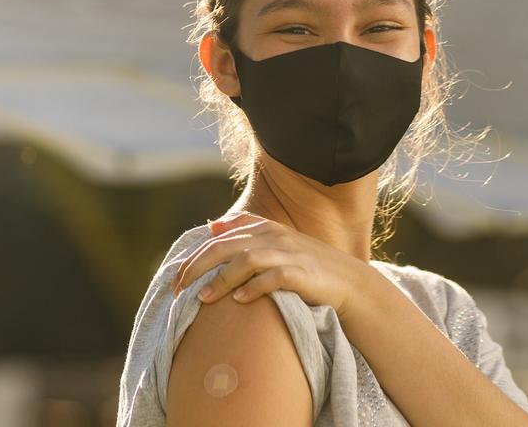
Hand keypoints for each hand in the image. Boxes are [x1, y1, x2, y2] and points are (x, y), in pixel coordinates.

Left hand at [170, 211, 366, 318]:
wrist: (350, 282)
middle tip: (179, 287)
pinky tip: (239, 301)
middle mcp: (275, 238)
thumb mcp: (277, 243)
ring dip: (221, 279)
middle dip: (198, 265)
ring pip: (246, 260)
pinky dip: (253, 288)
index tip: (178, 275)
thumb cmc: (308, 266)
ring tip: (203, 298)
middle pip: (227, 246)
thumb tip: (212, 226)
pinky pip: (273, 278)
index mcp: (267, 229)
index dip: (197, 254)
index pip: (223, 236)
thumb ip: (246, 234)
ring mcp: (289, 254)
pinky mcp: (302, 274)